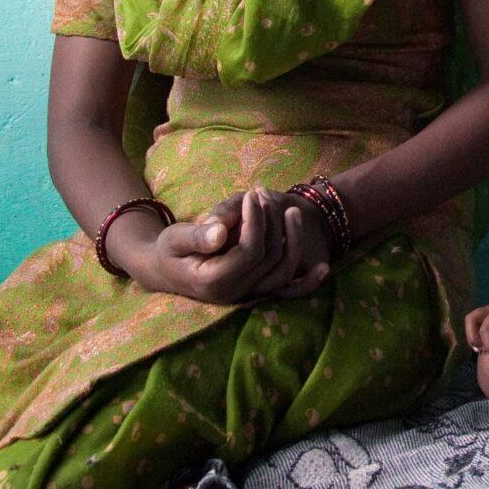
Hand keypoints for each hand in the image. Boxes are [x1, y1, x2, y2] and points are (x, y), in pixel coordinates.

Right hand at [129, 190, 327, 304]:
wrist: (165, 270)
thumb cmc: (167, 250)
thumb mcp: (173, 239)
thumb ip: (196, 236)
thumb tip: (220, 231)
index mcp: (214, 281)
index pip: (250, 250)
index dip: (257, 220)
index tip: (252, 194)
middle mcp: (235, 293)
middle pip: (271, 258)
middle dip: (273, 222)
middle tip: (266, 193)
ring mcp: (247, 295)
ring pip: (283, 272)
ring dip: (294, 241)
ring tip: (292, 211)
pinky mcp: (255, 291)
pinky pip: (286, 291)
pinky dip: (306, 282)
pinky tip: (323, 269)